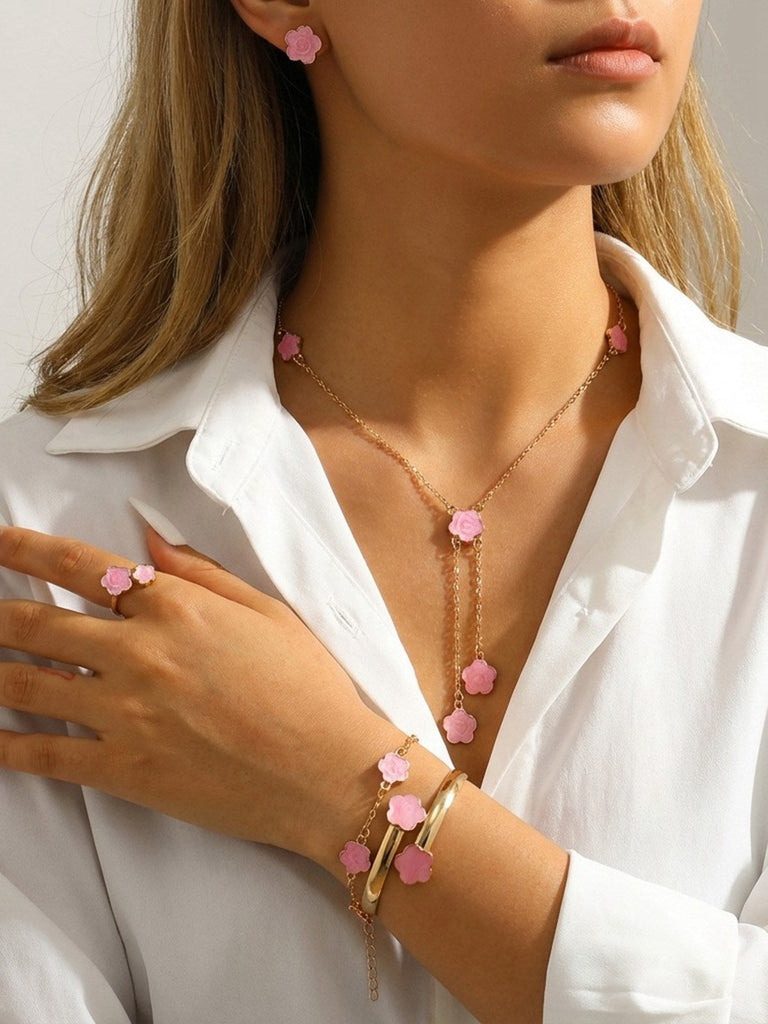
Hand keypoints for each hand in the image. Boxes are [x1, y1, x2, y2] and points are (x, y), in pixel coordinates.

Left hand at [0, 526, 393, 867]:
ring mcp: (126, 713)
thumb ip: (201, 573)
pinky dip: (6, 744)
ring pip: (27, 684)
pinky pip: (45, 754)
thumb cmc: (308, 688)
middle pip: (37, 624)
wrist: (327, 772)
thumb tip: (147, 541)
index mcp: (176, 607)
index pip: (82, 567)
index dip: (27, 550)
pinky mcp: (123, 770)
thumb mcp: (266, 612)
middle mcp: (139, 653)